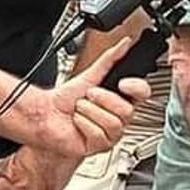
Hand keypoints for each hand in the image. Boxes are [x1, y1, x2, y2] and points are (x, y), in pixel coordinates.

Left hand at [31, 38, 150, 156]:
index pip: (143, 93)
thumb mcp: (90, 74)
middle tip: (88, 96)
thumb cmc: (66, 99)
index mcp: (120, 99)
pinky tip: (78, 123)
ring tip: (80, 110)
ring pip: (113, 123)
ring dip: (90, 112)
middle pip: (127, 111)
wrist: (47, 115)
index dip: (136, 88)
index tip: (122, 83)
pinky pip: (99, 134)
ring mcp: (110, 133)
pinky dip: (83, 124)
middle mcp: (118, 117)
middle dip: (103, 99)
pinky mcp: (99, 146)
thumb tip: (125, 43)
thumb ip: (110, 59)